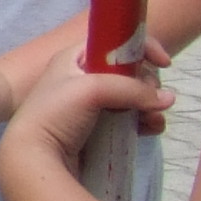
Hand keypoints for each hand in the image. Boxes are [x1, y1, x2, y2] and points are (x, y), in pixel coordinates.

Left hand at [0, 37, 175, 178]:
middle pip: (129, 72)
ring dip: (149, 106)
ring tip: (152, 120)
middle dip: (147, 84)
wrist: (34, 157)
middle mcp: (82, 78)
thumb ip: (132, 88)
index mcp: (74, 59)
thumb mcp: (92, 89)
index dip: (141, 48)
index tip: (164, 63)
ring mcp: (90, 105)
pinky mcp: (98, 129)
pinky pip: (130, 120)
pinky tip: (151, 129)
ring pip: (133, 97)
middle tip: (150, 98)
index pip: (115, 43)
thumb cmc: (55, 114)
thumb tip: (167, 99)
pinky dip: (144, 122)